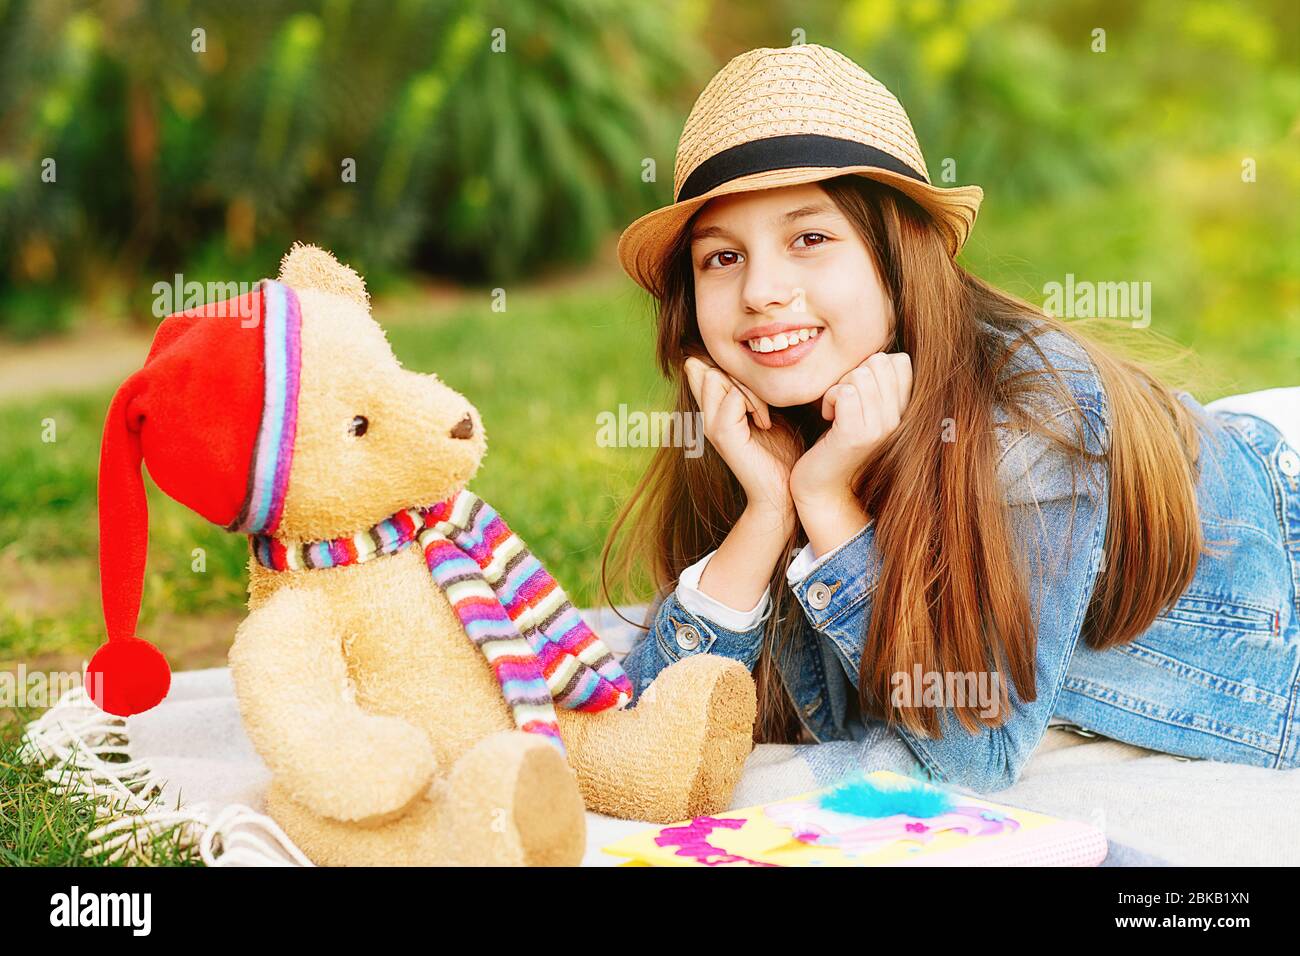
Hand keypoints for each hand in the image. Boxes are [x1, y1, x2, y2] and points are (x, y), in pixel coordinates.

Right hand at [684, 356, 797, 517]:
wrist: (782, 491)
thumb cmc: (782, 452)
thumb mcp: (769, 411)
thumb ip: (756, 389)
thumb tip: (762, 359)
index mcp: (714, 408)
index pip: (705, 364)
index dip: (733, 368)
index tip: (761, 395)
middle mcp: (706, 414)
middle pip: (709, 365)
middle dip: (741, 377)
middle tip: (765, 405)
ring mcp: (711, 425)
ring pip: (715, 376)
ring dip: (747, 388)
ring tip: (763, 414)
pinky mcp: (722, 435)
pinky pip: (731, 397)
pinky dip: (753, 403)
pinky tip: (765, 423)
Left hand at [789, 351, 912, 509]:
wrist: (823, 486)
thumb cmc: (835, 441)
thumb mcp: (861, 408)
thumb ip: (874, 383)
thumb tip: (882, 355)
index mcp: (903, 410)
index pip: (899, 361)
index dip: (870, 367)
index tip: (857, 393)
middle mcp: (898, 418)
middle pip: (878, 362)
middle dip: (852, 374)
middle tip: (842, 403)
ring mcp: (880, 428)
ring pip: (859, 374)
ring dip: (837, 388)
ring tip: (835, 413)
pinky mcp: (857, 435)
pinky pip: (843, 392)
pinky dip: (828, 400)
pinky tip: (828, 418)